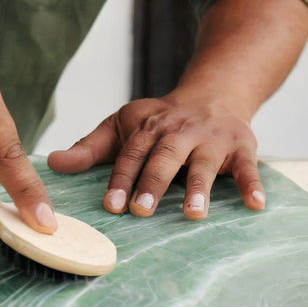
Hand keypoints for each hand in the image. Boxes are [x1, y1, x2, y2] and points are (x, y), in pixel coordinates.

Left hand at [47, 94, 265, 219]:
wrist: (214, 92)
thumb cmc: (161, 120)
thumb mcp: (123, 126)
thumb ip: (91, 148)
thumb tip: (51, 164)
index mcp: (148, 127)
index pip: (131, 154)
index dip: (121, 179)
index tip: (111, 205)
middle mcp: (179, 132)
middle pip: (164, 158)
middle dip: (153, 184)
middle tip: (141, 211)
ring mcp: (211, 139)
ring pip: (203, 164)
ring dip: (199, 188)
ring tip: (193, 214)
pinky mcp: (241, 146)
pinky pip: (247, 167)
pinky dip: (252, 185)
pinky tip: (256, 205)